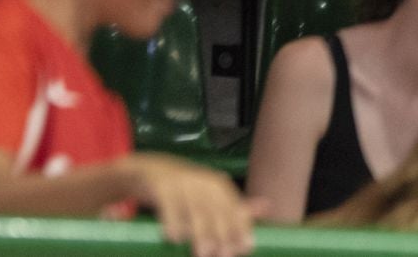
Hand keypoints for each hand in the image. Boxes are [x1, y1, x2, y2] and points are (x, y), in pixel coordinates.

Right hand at [126, 154, 258, 256]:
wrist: (150, 169)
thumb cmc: (186, 189)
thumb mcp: (210, 195)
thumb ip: (235, 205)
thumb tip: (268, 207)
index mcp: (218, 185)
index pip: (233, 208)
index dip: (240, 228)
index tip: (246, 247)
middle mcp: (203, 182)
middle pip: (216, 210)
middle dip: (222, 234)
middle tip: (224, 255)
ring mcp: (182, 183)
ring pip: (194, 210)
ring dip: (200, 232)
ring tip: (203, 253)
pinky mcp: (161, 186)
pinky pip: (168, 205)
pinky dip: (171, 222)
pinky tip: (174, 238)